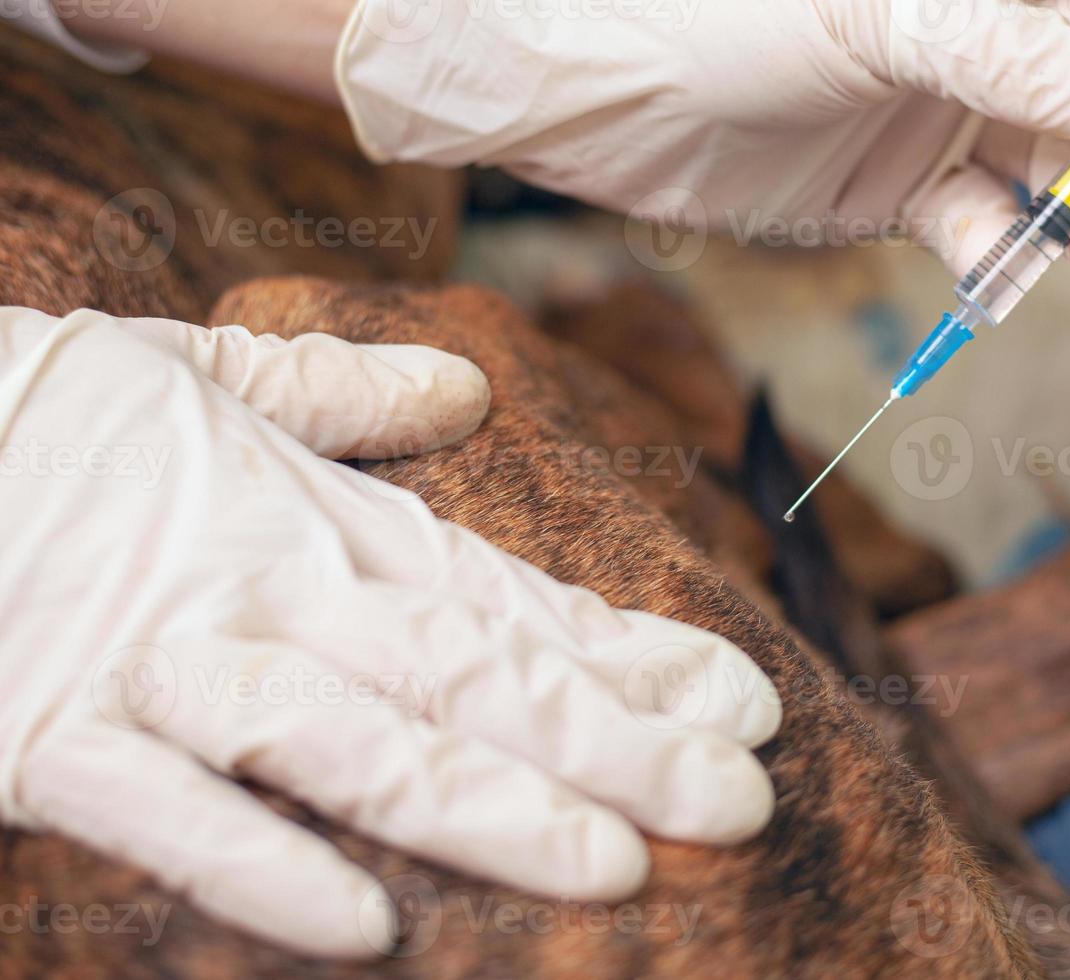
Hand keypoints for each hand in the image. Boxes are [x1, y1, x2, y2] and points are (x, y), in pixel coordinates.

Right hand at [0, 308, 779, 956]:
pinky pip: (169, 815)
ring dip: (489, 810)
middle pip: (471, 683)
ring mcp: (161, 671)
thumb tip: (463, 387)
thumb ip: (340, 397)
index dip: (632, 660)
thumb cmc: (41, 415)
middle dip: (615, 747)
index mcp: (313, 525)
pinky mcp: (45, 741)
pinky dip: (264, 869)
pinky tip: (369, 933)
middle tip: (740, 802)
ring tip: (613, 867)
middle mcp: (264, 598)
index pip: (508, 606)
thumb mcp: (200, 378)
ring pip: (356, 746)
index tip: (741, 705)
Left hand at [335, 0, 1069, 282]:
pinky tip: (993, 269)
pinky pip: (971, 221)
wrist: (591, 83)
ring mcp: (933, 108)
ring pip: (1044, 168)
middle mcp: (971, 36)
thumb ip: (1004, 56)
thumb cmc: (713, 11)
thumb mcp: (873, 21)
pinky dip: (993, 250)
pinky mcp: (893, 183)